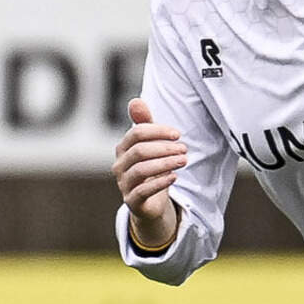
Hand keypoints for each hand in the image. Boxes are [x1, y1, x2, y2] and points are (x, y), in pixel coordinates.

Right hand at [114, 96, 184, 249]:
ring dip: (165, 163)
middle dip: (164, 148)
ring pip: (141, 170)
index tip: (177, 134)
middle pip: (139, 151)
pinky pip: (143, 191)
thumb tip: (135, 101)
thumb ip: (144, 124)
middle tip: (184, 149)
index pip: (136, 133)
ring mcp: (124, 184)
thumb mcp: (150, 145)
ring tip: (183, 161)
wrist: (149, 202)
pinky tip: (174, 177)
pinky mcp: (132, 201)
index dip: (158, 131)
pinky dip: (160, 183)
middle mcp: (119, 165)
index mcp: (123, 149)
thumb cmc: (150, 168)